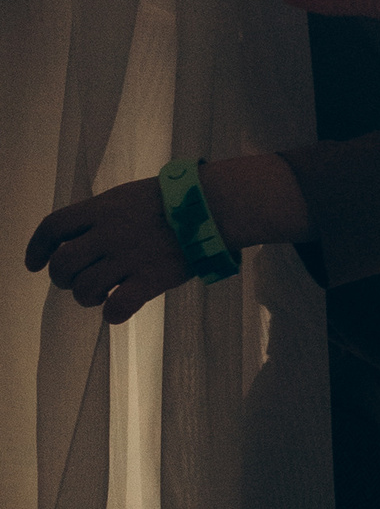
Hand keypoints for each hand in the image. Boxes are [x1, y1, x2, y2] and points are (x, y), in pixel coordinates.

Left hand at [24, 178, 191, 323]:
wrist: (218, 205)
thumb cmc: (178, 196)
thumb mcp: (131, 195)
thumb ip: (104, 213)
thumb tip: (83, 234)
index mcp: (102, 209)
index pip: (52, 228)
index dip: (36, 249)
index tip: (34, 264)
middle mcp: (108, 234)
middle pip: (62, 265)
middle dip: (63, 279)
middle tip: (78, 281)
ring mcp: (128, 257)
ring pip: (84, 290)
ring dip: (87, 297)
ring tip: (102, 295)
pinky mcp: (151, 279)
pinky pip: (116, 308)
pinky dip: (112, 314)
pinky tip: (118, 310)